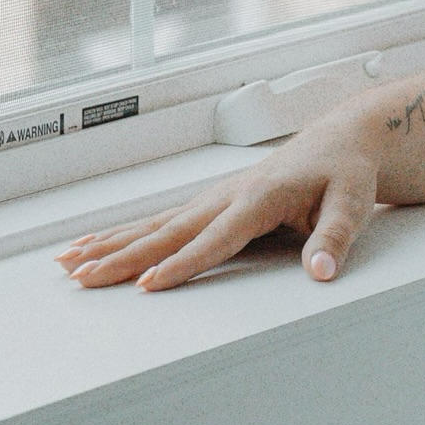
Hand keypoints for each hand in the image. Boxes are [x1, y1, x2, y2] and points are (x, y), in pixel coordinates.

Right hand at [55, 105, 383, 292]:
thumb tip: (321, 271)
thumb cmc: (348, 170)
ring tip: (70, 263)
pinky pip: (162, 220)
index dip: (181, 265)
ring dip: (111, 243)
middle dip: (122, 256)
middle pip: (168, 232)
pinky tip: (97, 242)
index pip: (215, 239)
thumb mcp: (353, 202)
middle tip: (83, 278)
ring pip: (155, 225)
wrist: (345, 138)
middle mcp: (229, 195)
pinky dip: (125, 233)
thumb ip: (335, 238)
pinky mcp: (212, 201)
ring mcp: (215, 196)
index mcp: (260, 197)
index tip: (146, 285)